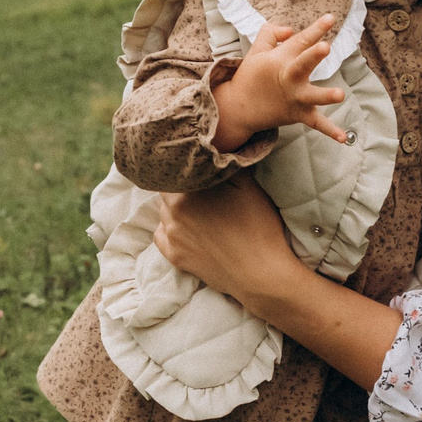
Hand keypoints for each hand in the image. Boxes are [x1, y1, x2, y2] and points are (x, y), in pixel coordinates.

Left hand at [152, 177, 300, 308]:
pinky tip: (187, 228)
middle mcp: (173, 211)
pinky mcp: (174, 256)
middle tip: (200, 189)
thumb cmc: (258, 227)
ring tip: (198, 210)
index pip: (173, 169)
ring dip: (175, 207)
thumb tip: (214, 148)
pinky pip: (160, 235)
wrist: (261, 273)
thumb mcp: (248, 186)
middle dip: (179, 187)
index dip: (184, 166)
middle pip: (166, 189)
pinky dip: (169, 228)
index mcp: (188, 190)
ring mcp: (171, 235)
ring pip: (163, 211)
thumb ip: (225, 163)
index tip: (196, 167)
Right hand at [211, 14, 349, 149]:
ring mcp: (294, 98)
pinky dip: (329, 131)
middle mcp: (288, 77)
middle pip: (302, 64)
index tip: (331, 18)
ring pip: (312, 96)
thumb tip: (291, 30)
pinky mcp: (298, 114)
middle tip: (325, 47)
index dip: (316, 29)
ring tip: (340, 94)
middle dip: (313, 56)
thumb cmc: (250, 75)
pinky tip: (344, 138)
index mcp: (280, 59)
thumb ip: (271, 33)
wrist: (237, 108)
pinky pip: (316, 124)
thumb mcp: (256, 50)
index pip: (300, 40)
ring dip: (325, 95)